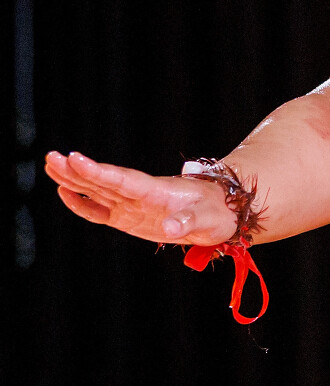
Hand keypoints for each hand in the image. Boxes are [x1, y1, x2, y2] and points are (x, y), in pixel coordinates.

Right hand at [44, 150, 237, 246]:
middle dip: (77, 170)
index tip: (76, 158)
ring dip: (73, 179)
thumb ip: (188, 221)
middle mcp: (140, 195)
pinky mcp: (128, 218)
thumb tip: (169, 228)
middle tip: (51, 156)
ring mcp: (132, 205)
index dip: (100, 171)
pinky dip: (81, 203)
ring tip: (50, 165)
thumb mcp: (208, 219)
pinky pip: (99, 210)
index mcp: (157, 191)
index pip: (123, 180)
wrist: (223, 213)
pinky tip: (64, 192)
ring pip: (97, 190)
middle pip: (103, 181)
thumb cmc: (218, 212)